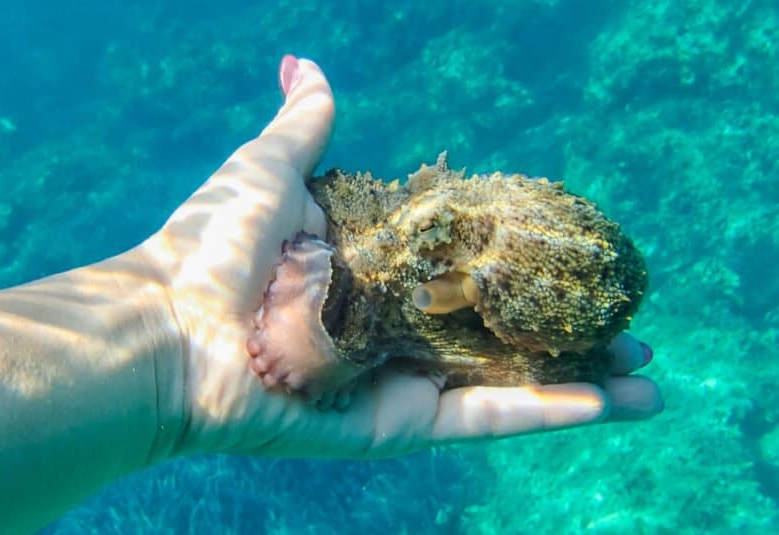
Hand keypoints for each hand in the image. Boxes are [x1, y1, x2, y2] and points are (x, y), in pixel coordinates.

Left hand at [147, 56, 661, 459]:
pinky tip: (617, 403)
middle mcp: (389, 329)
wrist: (167, 329)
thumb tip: (301, 63)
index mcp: (367, 272)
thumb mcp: (268, 168)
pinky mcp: (397, 426)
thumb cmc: (210, 246)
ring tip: (649, 376)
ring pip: (506, 381)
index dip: (516, 258)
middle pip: (493, 329)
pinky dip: (552, 413)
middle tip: (627, 321)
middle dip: (561, 329)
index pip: (460, 263)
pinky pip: (486, 419)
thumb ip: (304, 122)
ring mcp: (397, 381)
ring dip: (583, 380)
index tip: (568, 249)